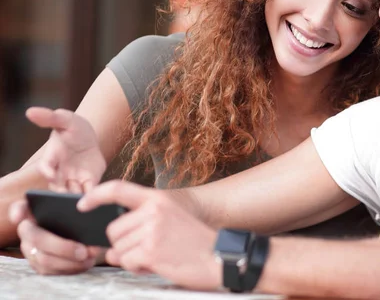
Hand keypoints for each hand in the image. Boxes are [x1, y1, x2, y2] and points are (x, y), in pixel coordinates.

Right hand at [8, 199, 99, 274]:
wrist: (78, 227)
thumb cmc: (75, 212)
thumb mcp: (74, 205)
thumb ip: (74, 201)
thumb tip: (84, 204)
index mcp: (33, 211)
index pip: (20, 208)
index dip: (18, 212)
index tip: (21, 216)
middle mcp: (26, 230)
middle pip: (38, 239)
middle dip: (63, 248)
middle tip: (84, 251)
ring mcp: (29, 249)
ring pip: (44, 259)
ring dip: (70, 261)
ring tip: (90, 257)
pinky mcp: (38, 264)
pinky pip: (51, 271)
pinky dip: (71, 268)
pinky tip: (86, 263)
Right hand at [26, 107, 106, 192]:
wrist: (89, 137)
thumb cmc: (72, 127)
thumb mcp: (65, 119)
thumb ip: (50, 117)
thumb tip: (30, 111)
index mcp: (52, 156)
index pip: (45, 166)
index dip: (47, 170)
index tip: (51, 174)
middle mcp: (60, 171)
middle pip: (57, 186)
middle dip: (61, 192)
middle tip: (67, 196)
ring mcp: (74, 178)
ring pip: (72, 193)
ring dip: (76, 197)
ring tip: (83, 199)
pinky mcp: (88, 181)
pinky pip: (89, 192)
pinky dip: (93, 195)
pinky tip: (99, 196)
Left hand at [78, 181, 220, 290]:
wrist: (219, 258)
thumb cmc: (196, 242)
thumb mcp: (172, 218)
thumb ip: (144, 220)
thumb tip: (114, 238)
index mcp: (158, 199)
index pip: (118, 189)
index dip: (96, 195)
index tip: (82, 204)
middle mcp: (153, 211)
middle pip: (113, 230)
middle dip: (124, 244)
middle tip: (150, 249)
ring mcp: (151, 230)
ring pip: (118, 249)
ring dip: (132, 258)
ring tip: (157, 256)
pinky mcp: (150, 251)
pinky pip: (126, 262)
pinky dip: (138, 268)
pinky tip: (158, 264)